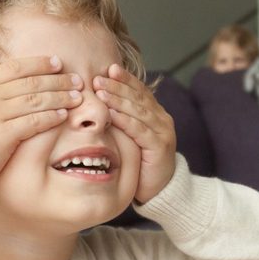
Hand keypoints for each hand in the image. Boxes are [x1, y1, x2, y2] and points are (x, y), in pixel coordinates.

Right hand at [0, 56, 80, 180]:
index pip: (15, 67)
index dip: (38, 63)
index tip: (57, 62)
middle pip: (31, 82)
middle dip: (57, 80)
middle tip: (77, 80)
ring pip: (35, 100)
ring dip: (60, 97)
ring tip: (77, 97)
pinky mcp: (3, 135)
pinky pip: (33, 122)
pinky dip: (51, 117)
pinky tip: (63, 116)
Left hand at [93, 65, 175, 203]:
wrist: (159, 190)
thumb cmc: (140, 164)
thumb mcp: (129, 138)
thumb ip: (120, 121)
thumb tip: (95, 103)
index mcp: (154, 113)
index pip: (139, 91)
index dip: (124, 79)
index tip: (108, 69)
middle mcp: (161, 119)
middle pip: (138, 97)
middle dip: (118, 86)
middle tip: (98, 78)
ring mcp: (163, 132)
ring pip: (139, 111)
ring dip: (119, 99)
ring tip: (101, 91)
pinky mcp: (160, 147)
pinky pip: (141, 130)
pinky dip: (126, 120)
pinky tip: (112, 114)